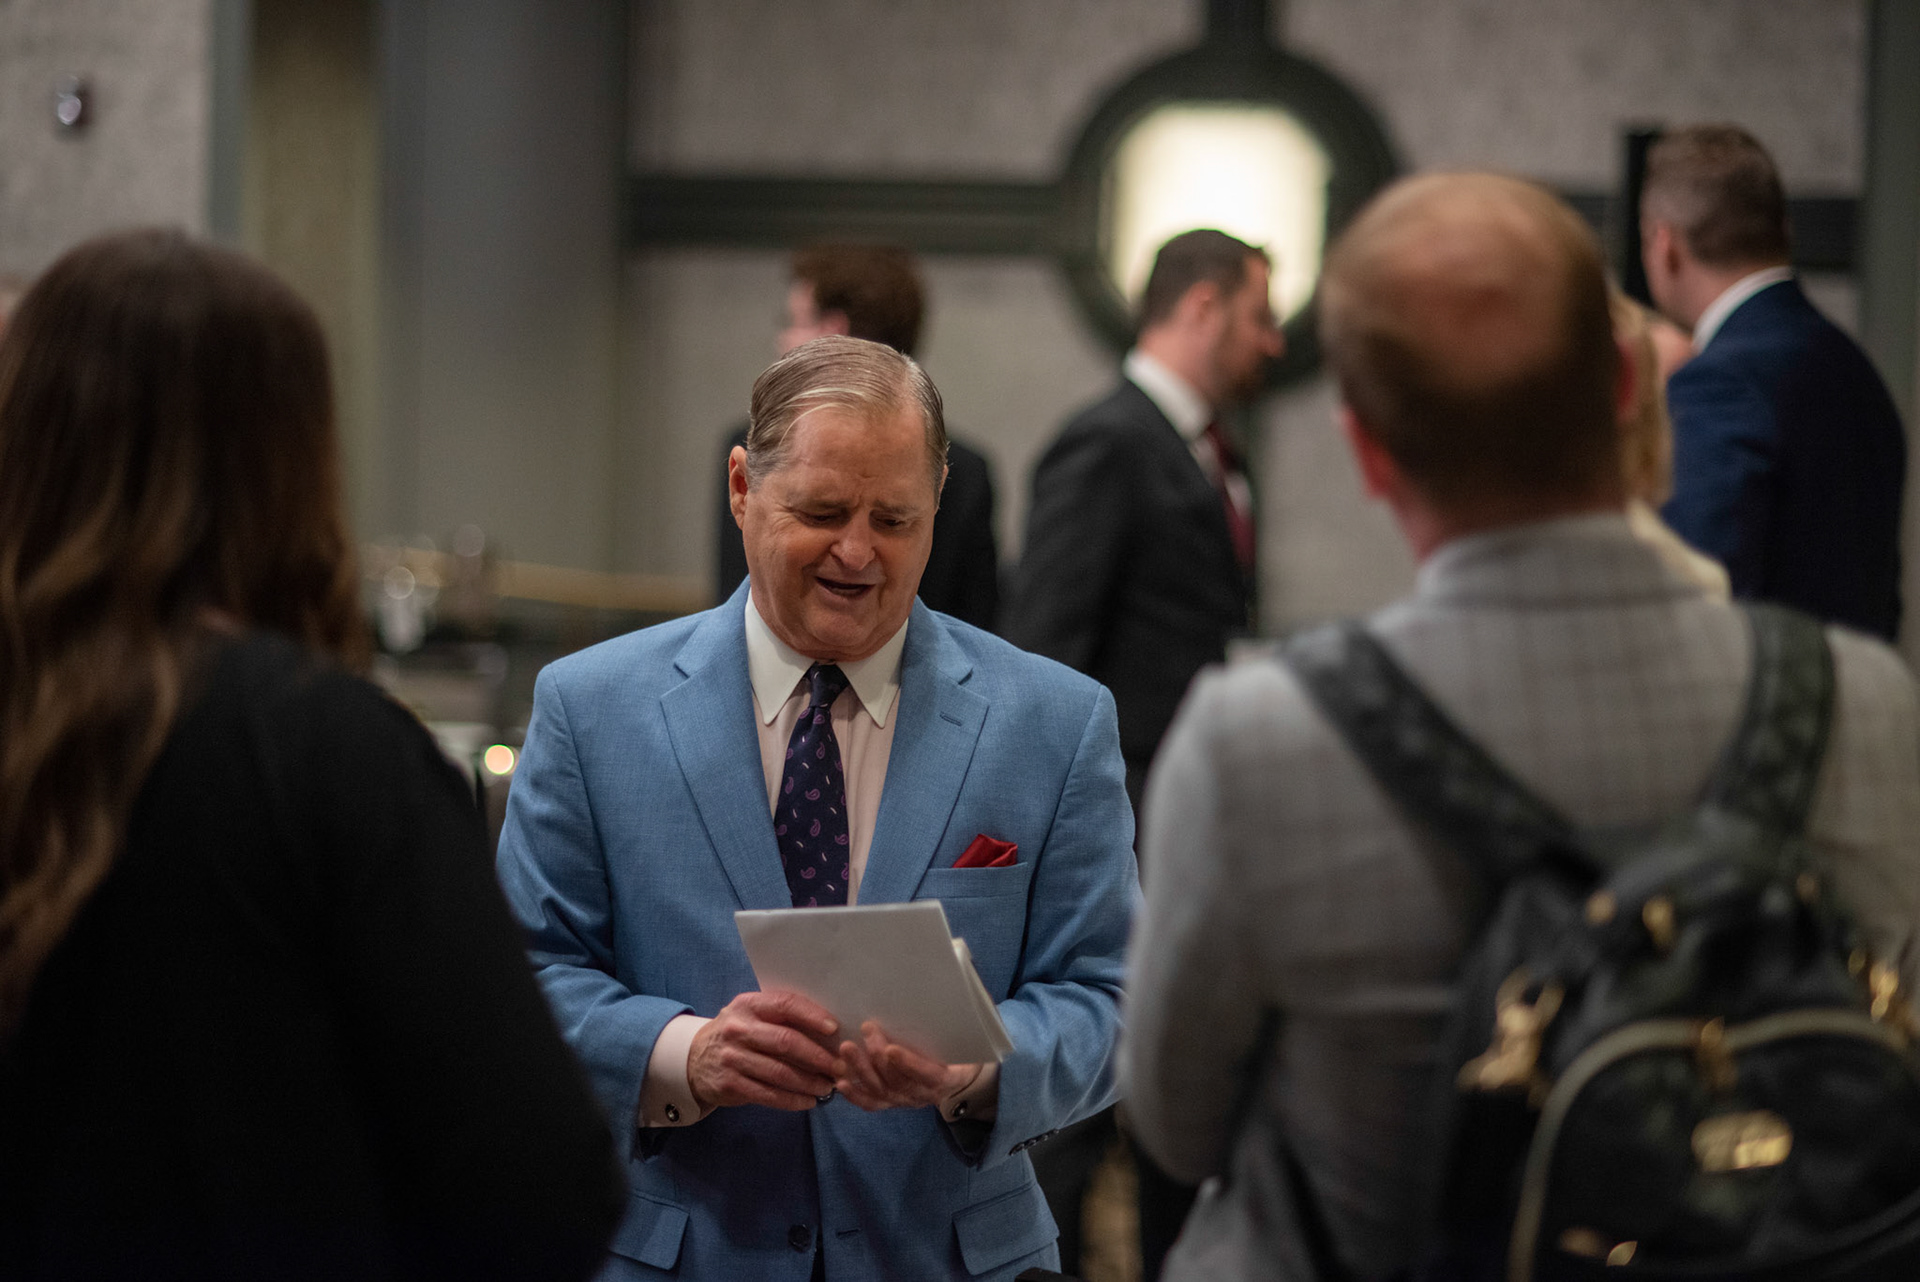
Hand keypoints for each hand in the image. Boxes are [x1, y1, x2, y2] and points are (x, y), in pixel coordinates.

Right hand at [687, 990, 839, 1110]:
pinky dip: (792, 1100)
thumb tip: (829, 1032)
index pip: (785, 1005)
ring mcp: (732, 1058)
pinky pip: (768, 1095)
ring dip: (809, 1082)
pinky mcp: (730, 1084)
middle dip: (817, 1056)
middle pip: (785, 1042)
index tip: (834, 1029)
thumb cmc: (738, 1034)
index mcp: (748, 1005)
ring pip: (779, 1072)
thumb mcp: (751, 1015)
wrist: (693, 1059)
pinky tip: (808, 1102)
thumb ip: (780, 1018)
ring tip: (828, 1087)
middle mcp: (738, 1029)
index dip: (811, 1016)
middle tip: (839, 1067)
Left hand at [832, 1021, 979, 1112]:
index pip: (929, 1074)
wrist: (960, 1079)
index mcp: (947, 1078)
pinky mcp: (892, 1103)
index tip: (891, 1049)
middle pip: (898, 1081)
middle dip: (878, 1057)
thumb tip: (960, 975)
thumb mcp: (968, 1035)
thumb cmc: (961, 1050)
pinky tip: (841, 1082)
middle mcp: (925, 1094)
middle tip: (867, 1029)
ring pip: (881, 1090)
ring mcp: (906, 1100)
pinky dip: (856, 1095)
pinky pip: (872, 1104)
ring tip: (846, 1049)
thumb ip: (961, 1014)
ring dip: (861, 1070)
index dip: (910, 1064)